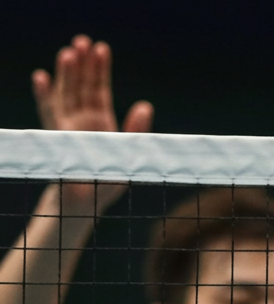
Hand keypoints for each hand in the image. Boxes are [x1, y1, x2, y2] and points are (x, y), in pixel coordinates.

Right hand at [33, 35, 153, 215]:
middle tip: (83, 41)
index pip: (99, 90)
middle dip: (82, 65)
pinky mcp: (55, 139)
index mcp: (102, 123)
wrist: (86, 206)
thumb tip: (145, 105)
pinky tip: (42, 77)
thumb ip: (135, 130)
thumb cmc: (108, 182)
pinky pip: (49, 114)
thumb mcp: (129, 155)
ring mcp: (66, 128)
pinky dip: (45, 96)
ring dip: (66, 75)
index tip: (101, 48)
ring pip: (65, 96)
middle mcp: (81, 121)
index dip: (100, 70)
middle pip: (81, 87)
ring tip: (68, 52)